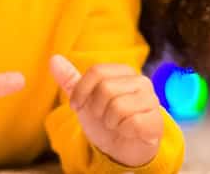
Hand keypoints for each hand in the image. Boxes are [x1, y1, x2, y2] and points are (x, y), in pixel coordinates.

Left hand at [49, 54, 163, 167]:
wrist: (121, 149)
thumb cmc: (105, 120)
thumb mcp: (84, 100)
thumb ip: (70, 79)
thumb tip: (53, 58)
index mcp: (123, 72)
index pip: (96, 71)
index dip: (81, 91)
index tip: (77, 106)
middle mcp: (140, 81)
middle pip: (105, 88)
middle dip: (96, 109)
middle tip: (103, 117)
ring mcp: (151, 100)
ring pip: (118, 106)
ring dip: (110, 122)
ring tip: (115, 124)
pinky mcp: (156, 120)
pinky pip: (132, 122)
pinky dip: (124, 130)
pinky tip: (127, 131)